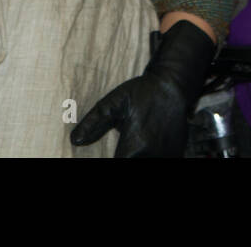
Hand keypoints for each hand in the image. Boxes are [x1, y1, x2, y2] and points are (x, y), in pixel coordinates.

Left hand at [69, 20, 214, 156]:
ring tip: (134, 141)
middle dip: (123, 156)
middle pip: (130, 163)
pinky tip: (146, 142)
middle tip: (124, 141)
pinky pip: (157, 160)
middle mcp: (153, 155)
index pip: (116, 164)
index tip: (105, 152)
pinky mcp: (176, 154)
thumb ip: (93, 122)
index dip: (106, 159)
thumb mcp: (115, 102)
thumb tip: (75, 140)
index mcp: (135, 146)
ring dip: (135, 155)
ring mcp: (166, 156)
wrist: (174, 86)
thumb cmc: (143, 92)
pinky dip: (148, 155)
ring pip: (143, 162)